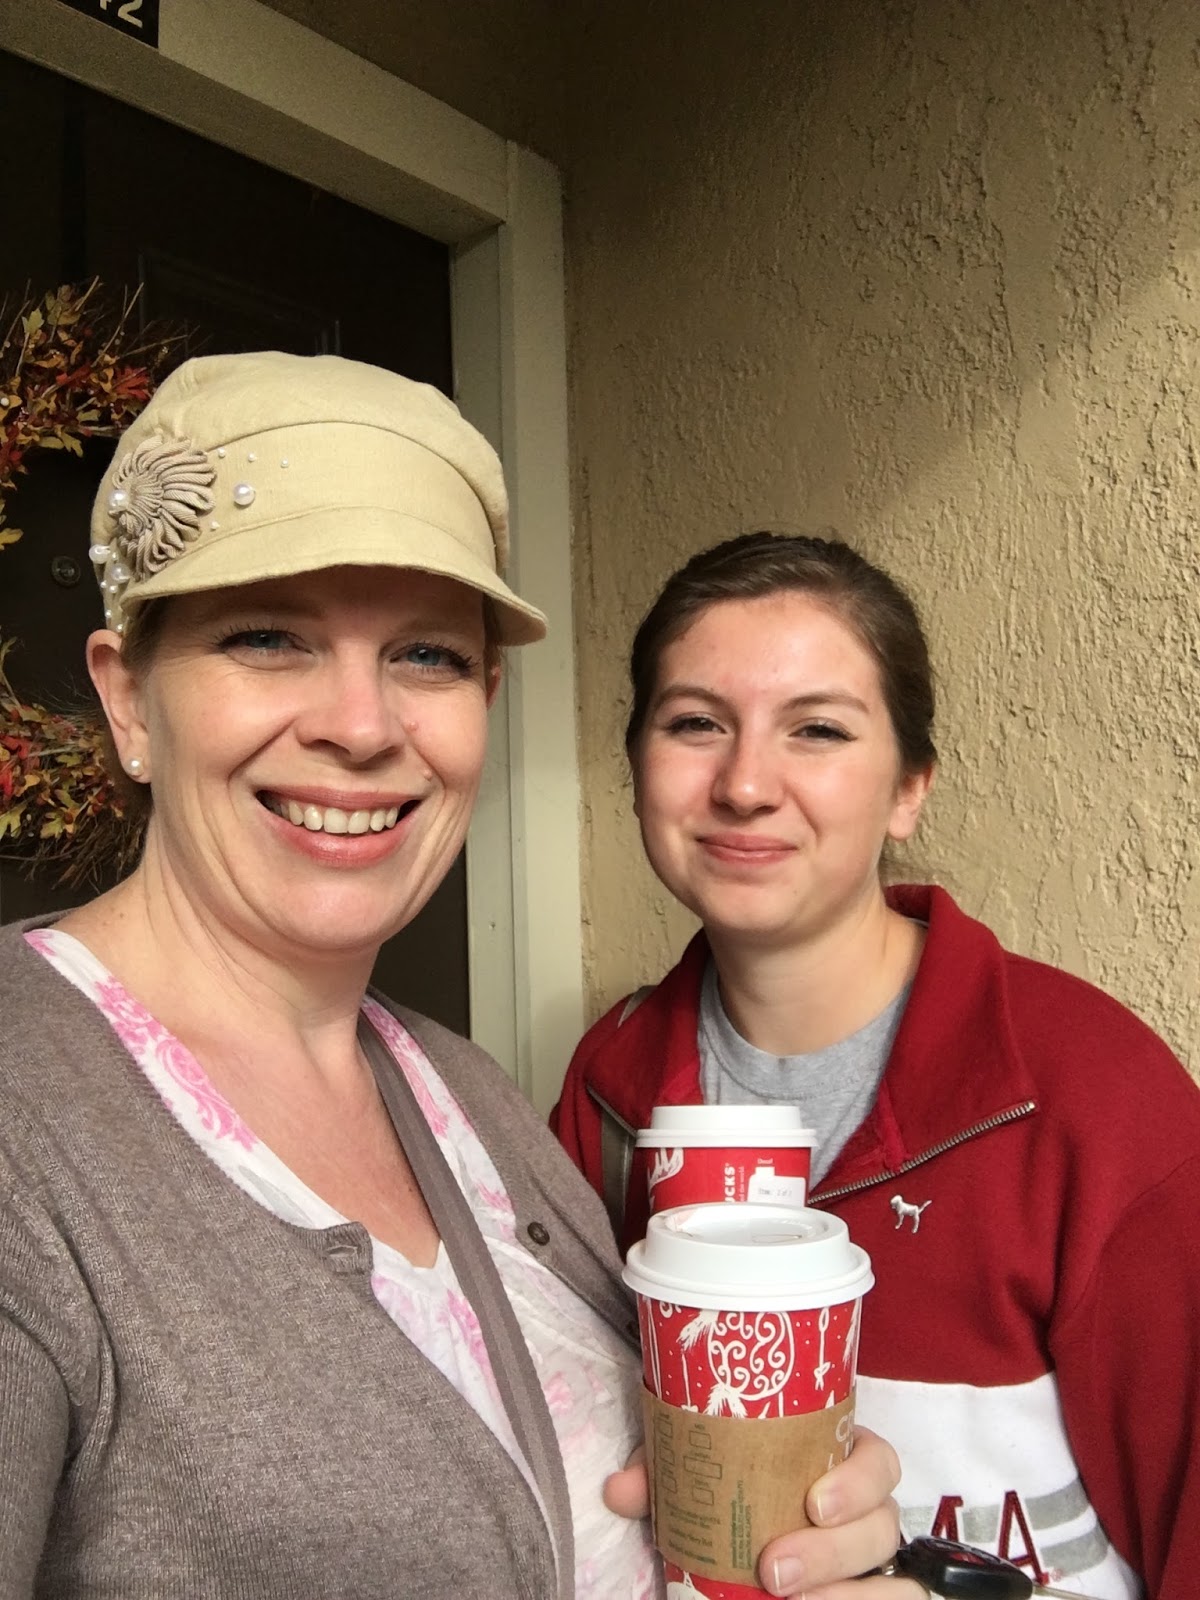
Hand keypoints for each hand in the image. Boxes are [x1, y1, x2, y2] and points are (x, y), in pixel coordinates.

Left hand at [603, 1427, 925, 1598]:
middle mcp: (864, 1512)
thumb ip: (665, 1473)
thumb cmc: (733, 1486)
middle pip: (880, 1527)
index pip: (878, 1461)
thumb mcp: (703, 1473)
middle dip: (831, 1553)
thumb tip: (619, 1491)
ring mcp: (867, 1562)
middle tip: (773, 1570)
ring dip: (842, 1593)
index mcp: (837, 1460)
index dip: (857, 1481)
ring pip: (888, 1582)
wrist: (742, 1535)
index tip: (813, 1502)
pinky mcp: (864, 1591)